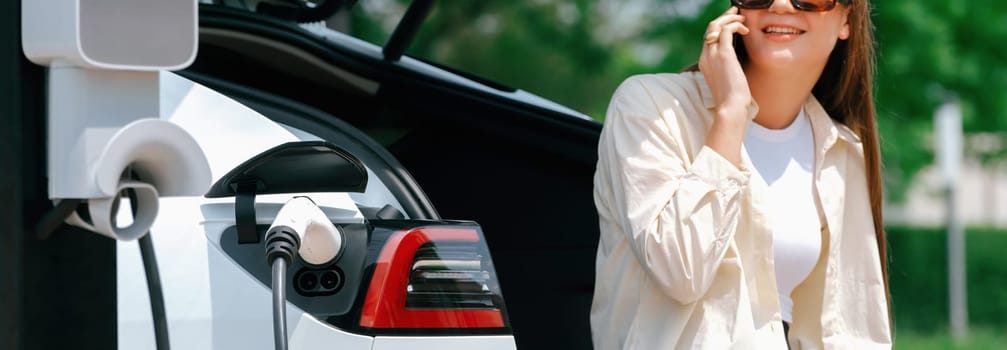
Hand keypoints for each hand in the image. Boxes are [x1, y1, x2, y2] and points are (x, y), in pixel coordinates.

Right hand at [698, 6, 751, 121]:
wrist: (730, 107)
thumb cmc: (731, 99)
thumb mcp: (726, 81)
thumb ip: (727, 70)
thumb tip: (734, 68)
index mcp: (704, 62)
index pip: (708, 38)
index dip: (719, 27)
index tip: (731, 22)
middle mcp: (705, 56)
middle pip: (710, 28)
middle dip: (724, 17)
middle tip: (736, 12)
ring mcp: (713, 54)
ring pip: (716, 25)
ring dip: (730, 18)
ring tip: (742, 18)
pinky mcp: (724, 54)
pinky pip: (727, 30)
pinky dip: (736, 25)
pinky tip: (745, 29)